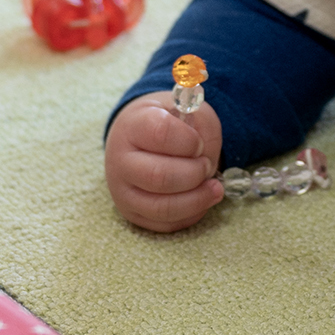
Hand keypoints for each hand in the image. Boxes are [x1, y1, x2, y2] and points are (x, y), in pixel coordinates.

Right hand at [104, 92, 225, 232]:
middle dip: (194, 173)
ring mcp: (123, 191)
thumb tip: (206, 153)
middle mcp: (120, 160)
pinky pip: (166, 224)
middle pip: (160, 176)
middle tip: (206, 165)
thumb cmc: (168, 124)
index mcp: (132, 126)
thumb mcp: (187, 110)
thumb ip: (201, 125)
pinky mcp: (132, 213)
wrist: (138, 138)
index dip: (189, 141)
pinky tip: (201, 199)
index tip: (199, 143)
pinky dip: (191, 214)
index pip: (160, 133)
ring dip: (197, 199)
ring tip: (214, 187)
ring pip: (162, 207)